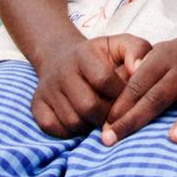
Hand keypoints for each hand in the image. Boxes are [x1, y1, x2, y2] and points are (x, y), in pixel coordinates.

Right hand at [32, 33, 150, 137]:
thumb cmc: (100, 56)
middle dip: (108, 115)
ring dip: (91, 125)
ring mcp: (47, 89)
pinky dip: (70, 132)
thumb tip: (139, 69)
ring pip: (73, 121)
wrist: (61, 57)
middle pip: (88, 106)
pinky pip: (53, 128)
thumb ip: (138, 50)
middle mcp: (62, 71)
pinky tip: (82, 122)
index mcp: (84, 54)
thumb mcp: (120, 45)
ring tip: (100, 117)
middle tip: (116, 114)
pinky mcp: (37, 105)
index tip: (129, 97)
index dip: (121, 94)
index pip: (104, 79)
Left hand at [100, 26, 176, 145]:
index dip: (119, 107)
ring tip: (174, 139)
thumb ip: (133, 78)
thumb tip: (107, 106)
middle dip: (135, 118)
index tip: (104, 129)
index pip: (136, 85)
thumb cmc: (174, 60)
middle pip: (158, 95)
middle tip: (114, 139)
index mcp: (160, 61)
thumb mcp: (152, 58)